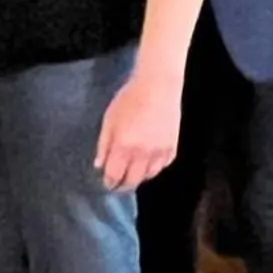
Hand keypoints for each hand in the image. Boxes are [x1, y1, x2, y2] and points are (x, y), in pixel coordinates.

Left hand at [95, 71, 181, 191]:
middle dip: (123, 185)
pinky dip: (154, 169)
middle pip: (133, 180)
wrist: (158, 87)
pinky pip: (162, 166)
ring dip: (139, 178)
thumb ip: (103, 144)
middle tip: (118, 184)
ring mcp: (160, 152)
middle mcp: (143, 154)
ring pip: (149, 176)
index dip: (109, 182)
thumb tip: (99, 165)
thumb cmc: (129, 99)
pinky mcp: (172, 147)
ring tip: (132, 174)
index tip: (106, 184)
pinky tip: (148, 165)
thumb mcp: (109, 119)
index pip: (115, 175)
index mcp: (124, 147)